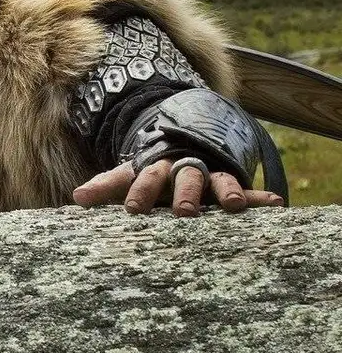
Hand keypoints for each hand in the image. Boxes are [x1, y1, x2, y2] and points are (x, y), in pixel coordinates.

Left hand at [72, 158, 284, 215]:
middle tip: (184, 211)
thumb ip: (104, 186)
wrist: (178, 142)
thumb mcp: (126, 176)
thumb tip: (76, 197)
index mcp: (153, 168)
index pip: (143, 178)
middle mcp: (181, 169)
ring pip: (217, 181)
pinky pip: (246, 189)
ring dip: (226, 191)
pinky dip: (260, 197)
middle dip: (184, 193)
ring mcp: (207, 175)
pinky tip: (275, 204)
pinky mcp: (229, 182)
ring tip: (234, 204)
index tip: (132, 208)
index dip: (138, 192)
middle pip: (183, 179)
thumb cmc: (149, 173)